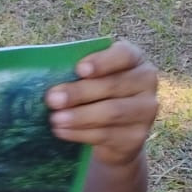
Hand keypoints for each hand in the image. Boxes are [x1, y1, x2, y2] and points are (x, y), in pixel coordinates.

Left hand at [45, 42, 158, 168]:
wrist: (113, 135)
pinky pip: (107, 134)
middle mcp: (146, 81)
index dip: (102, 62)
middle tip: (52, 99)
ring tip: (54, 119)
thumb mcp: (89, 79)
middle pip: (113, 85)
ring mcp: (145, 110)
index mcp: (134, 59)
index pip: (124, 55)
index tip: (79, 70)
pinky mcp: (137, 136)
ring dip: (78, 116)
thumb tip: (45, 73)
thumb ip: (76, 73)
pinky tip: (62, 132)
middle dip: (79, 92)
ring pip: (111, 112)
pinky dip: (80, 133)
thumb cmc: (95, 96)